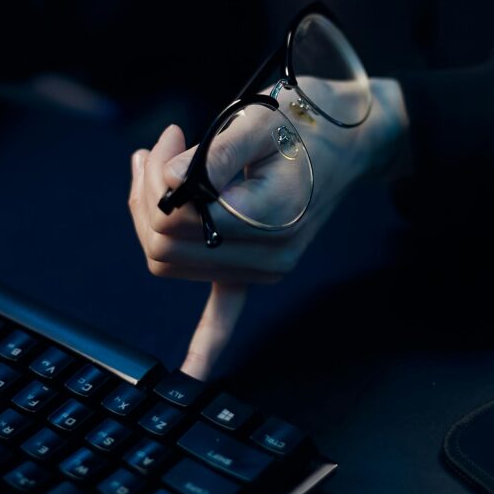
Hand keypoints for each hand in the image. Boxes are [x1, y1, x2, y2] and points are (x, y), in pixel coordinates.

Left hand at [128, 78, 408, 377]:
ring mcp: (260, 270)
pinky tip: (191, 374)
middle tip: (158, 149)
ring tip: (157, 169)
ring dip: (149, 217)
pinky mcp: (255, 271)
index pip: (173, 217)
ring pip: (167, 261)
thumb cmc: (304, 124)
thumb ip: (215, 152)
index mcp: (267, 218)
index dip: (157, 177)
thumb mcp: (259, 120)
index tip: (170, 138)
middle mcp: (266, 257)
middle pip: (161, 243)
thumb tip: (168, 181)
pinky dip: (207, 343)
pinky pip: (226, 314)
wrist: (347, 142)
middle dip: (146, 193)